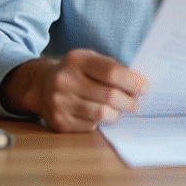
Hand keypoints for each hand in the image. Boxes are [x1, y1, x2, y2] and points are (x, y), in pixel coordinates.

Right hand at [0, 48, 148, 131]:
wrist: (42, 85)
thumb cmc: (76, 72)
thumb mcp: (90, 60)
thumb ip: (112, 68)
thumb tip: (139, 84)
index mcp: (76, 60)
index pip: (111, 72)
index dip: (132, 81)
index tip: (144, 88)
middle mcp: (65, 80)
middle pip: (109, 96)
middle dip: (129, 101)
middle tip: (135, 103)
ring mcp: (60, 102)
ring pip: (102, 114)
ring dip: (117, 114)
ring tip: (120, 109)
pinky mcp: (59, 122)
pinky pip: (91, 126)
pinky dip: (101, 122)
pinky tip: (100, 114)